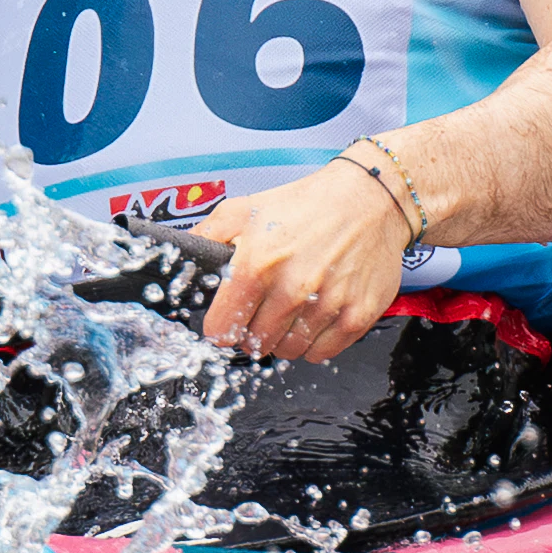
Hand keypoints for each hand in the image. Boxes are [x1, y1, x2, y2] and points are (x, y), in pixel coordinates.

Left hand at [198, 156, 414, 363]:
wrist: (370, 199)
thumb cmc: (307, 205)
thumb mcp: (245, 209)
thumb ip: (207, 237)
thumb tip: (181, 261)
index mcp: (257, 264)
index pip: (222, 329)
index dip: (221, 327)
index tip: (228, 320)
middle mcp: (292, 289)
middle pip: (254, 344)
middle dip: (253, 332)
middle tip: (263, 309)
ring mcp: (328, 305)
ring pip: (288, 352)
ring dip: (284, 338)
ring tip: (291, 310)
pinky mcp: (357, 316)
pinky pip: (322, 353)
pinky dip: (314, 342)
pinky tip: (315, 315)